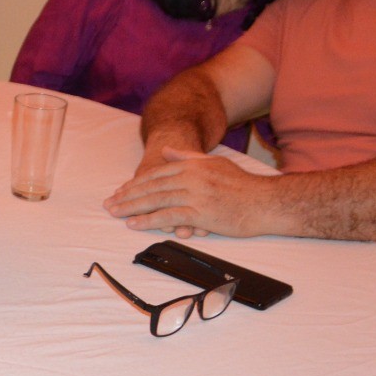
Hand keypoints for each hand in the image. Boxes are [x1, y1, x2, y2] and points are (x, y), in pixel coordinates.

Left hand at [105, 147, 271, 237]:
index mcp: (192, 165)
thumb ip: (187, 156)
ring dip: (132, 208)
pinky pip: (169, 216)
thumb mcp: (214, 163)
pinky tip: (135, 224)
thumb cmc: (243, 185)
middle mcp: (190, 177)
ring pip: (156, 200)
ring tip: (115, 213)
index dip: (135, 184)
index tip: (120, 192)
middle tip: (109, 204)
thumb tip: (166, 151)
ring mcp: (195, 194)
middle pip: (151, 186)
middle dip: (127, 195)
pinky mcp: (200, 212)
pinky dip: (149, 220)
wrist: (266, 202)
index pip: (156, 174)